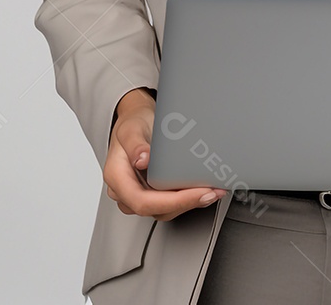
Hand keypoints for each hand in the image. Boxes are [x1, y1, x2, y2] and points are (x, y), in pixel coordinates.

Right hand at [103, 89, 226, 221]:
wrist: (135, 120)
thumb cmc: (132, 124)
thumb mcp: (131, 128)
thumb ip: (135, 144)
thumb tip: (142, 160)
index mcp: (116, 178)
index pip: (143, 201)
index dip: (172, 202)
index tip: (197, 192)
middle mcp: (125, 192)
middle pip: (156, 209)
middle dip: (188, 203)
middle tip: (213, 191)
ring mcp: (138, 195)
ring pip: (164, 211)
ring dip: (191, 203)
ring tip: (214, 190)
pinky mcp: (151, 194)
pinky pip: (169, 204)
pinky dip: (188, 199)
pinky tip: (204, 190)